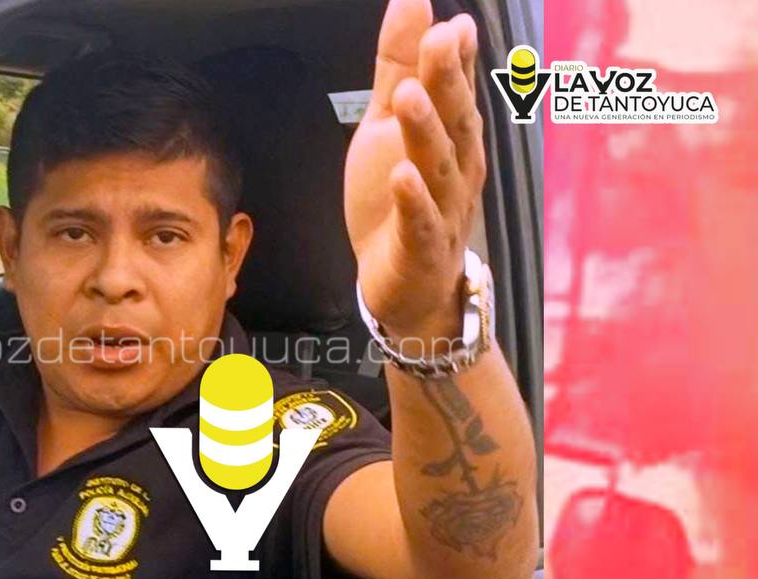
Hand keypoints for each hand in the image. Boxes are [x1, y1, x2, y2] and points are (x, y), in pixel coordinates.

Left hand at [344, 0, 485, 345]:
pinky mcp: (421, 250)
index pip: (456, 89)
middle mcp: (457, 169)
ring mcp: (442, 210)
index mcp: (452, 137)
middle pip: (455, 121)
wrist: (406, 286)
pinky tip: (402, 176)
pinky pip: (420, 223)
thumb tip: (414, 3)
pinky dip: (413, 201)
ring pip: (438, 167)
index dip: (454, 56)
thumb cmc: (401, 201)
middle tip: (438, 40)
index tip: (451, 23)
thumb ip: (398, 67)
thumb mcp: (387, 126)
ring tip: (410, 95)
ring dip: (426, 131)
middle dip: (447, 81)